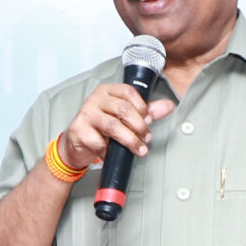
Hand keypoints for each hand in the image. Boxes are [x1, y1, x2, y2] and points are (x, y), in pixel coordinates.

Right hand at [57, 82, 174, 169]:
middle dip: (139, 126)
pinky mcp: (79, 130)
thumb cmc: (101, 127)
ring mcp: (86, 114)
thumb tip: (168, 106)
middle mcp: (95, 99)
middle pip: (123, 109)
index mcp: (108, 91)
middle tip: (147, 138)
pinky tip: (113, 154)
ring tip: (139, 149)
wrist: (77, 143)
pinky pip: (99, 142)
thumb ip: (146, 111)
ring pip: (113, 126)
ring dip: (130, 140)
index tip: (149, 120)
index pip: (129, 92)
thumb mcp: (124, 117)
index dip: (142, 107)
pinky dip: (110, 151)